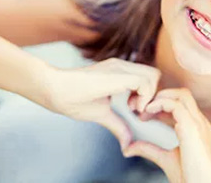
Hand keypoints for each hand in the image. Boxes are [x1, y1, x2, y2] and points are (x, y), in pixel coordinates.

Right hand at [40, 58, 159, 149]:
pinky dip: (145, 97)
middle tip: (139, 112)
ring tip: (134, 110)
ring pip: (154, 76)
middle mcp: (123, 67)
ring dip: (150, 96)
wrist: (55, 90)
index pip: (148, 78)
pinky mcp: (118, 74)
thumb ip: (118, 125)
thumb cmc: (73, 99)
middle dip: (154, 95)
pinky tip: (131, 108)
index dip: (148, 96)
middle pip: (155, 75)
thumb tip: (127, 143)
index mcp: (120, 73)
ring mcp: (121, 68)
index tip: (137, 113)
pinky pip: (145, 81)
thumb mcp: (102, 114)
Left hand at [123, 88, 210, 182]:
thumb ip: (149, 150)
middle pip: (181, 93)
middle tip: (139, 106)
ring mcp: (197, 123)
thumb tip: (130, 147)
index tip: (143, 113)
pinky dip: (160, 104)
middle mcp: (199, 122)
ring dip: (159, 97)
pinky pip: (176, 105)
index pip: (180, 103)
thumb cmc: (191, 179)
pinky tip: (148, 112)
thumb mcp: (166, 159)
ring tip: (142, 108)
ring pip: (181, 94)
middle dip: (159, 95)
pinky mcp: (192, 128)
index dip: (160, 103)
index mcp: (196, 127)